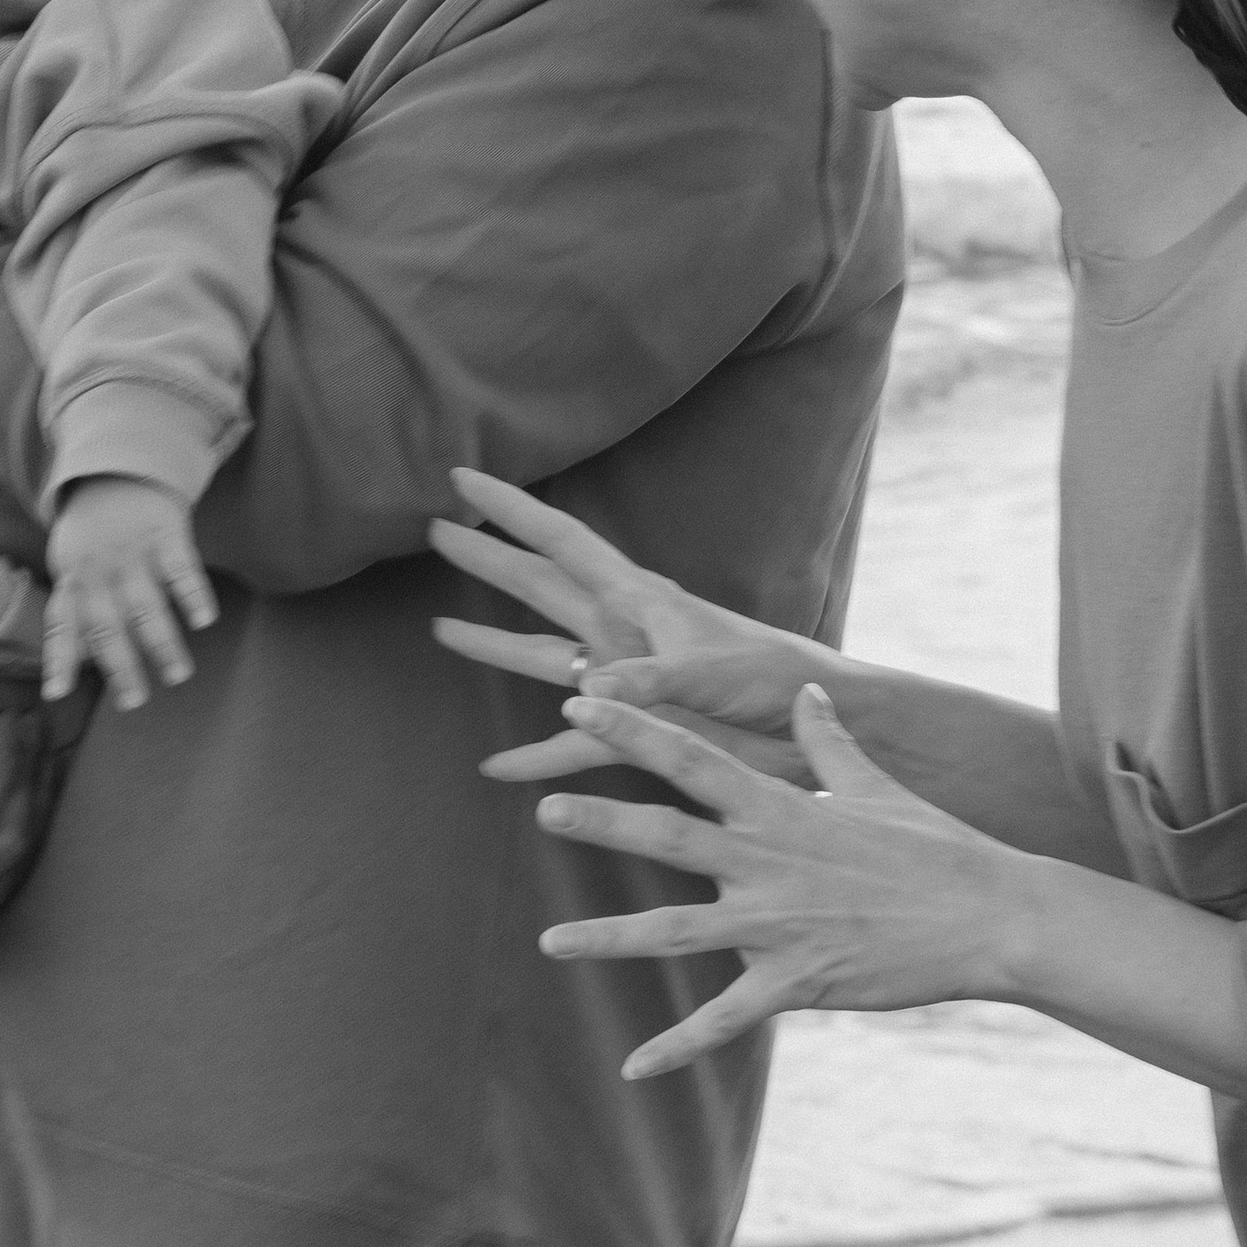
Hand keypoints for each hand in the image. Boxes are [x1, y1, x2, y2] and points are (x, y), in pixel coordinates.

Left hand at [44, 478, 215, 710]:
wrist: (117, 471)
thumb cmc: (91, 535)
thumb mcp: (70, 566)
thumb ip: (74, 612)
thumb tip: (73, 666)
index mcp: (73, 579)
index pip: (62, 625)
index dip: (59, 660)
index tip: (57, 695)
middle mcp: (99, 569)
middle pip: (107, 624)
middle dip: (120, 666)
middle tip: (135, 702)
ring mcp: (132, 552)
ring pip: (146, 605)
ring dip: (161, 642)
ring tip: (178, 675)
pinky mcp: (165, 535)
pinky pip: (181, 568)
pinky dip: (192, 594)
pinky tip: (204, 620)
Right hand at [428, 468, 825, 789]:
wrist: (813, 729)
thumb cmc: (772, 679)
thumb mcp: (710, 672)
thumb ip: (648, 679)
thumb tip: (582, 695)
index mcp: (640, 599)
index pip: (563, 541)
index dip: (512, 509)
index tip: (462, 476)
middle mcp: (621, 631)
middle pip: (539, 588)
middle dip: (488, 561)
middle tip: (432, 531)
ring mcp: (623, 681)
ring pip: (543, 660)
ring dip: (495, 646)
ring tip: (440, 631)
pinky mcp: (635, 730)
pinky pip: (571, 745)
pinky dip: (536, 758)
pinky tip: (498, 769)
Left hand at [531, 681, 1030, 1080]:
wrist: (990, 917)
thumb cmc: (937, 848)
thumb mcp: (878, 785)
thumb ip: (827, 742)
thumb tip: (809, 692)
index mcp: (782, 810)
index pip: (694, 759)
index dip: (635, 731)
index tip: (581, 704)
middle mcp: (768, 863)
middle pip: (669, 837)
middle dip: (604, 823)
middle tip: (546, 808)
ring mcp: (778, 926)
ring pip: (675, 932)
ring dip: (609, 937)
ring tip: (549, 942)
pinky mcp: (796, 982)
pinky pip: (723, 1021)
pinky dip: (676, 1047)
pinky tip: (633, 1069)